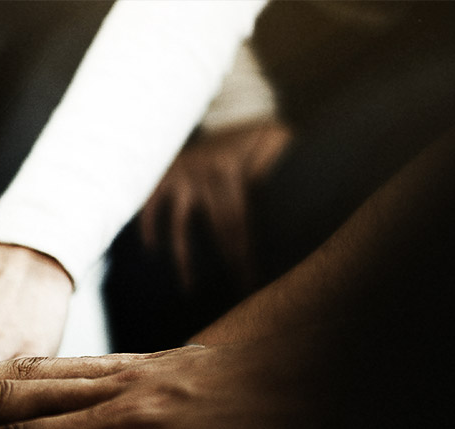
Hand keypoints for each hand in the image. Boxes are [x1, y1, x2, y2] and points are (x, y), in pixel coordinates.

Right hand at [140, 119, 290, 293]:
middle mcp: (205, 173)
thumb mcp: (277, 142)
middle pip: (218, 229)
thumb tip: (305, 197)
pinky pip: (152, 205)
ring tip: (189, 289)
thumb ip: (281, 165)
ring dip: (184, 258)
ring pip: (180, 224)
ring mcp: (182, 174)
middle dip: (229, 263)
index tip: (253, 283)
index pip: (239, 223)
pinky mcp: (166, 174)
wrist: (234, 109)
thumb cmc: (262, 138)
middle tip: (237, 293)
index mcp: (233, 171)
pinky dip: (149, 226)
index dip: (245, 254)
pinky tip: (153, 249)